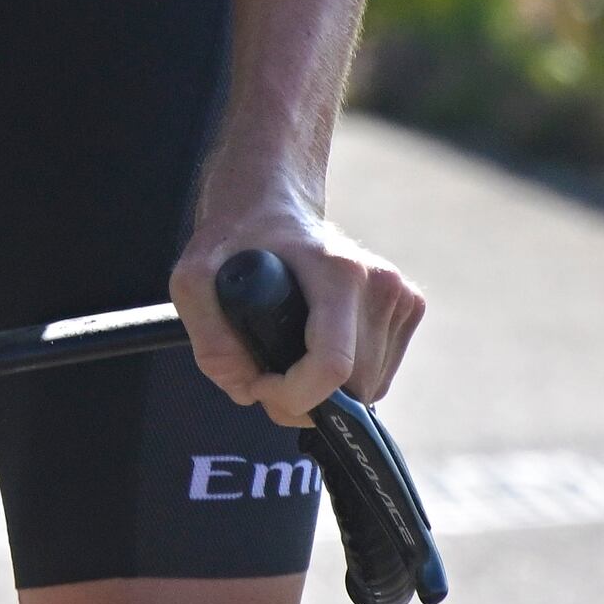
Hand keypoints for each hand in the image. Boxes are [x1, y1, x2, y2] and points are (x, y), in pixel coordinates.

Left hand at [177, 210, 424, 428]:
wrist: (274, 204)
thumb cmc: (234, 240)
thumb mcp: (194, 278)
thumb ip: (209, 338)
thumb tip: (246, 388)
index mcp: (337, 272)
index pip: (333, 366)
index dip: (293, 394)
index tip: (258, 383)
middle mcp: (380, 283)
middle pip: (354, 387)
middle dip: (304, 399)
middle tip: (265, 376)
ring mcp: (401, 295)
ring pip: (370, 389)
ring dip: (326, 393)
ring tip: (288, 357)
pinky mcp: (410, 306)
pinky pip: (380, 376)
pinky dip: (348, 379)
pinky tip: (317, 347)